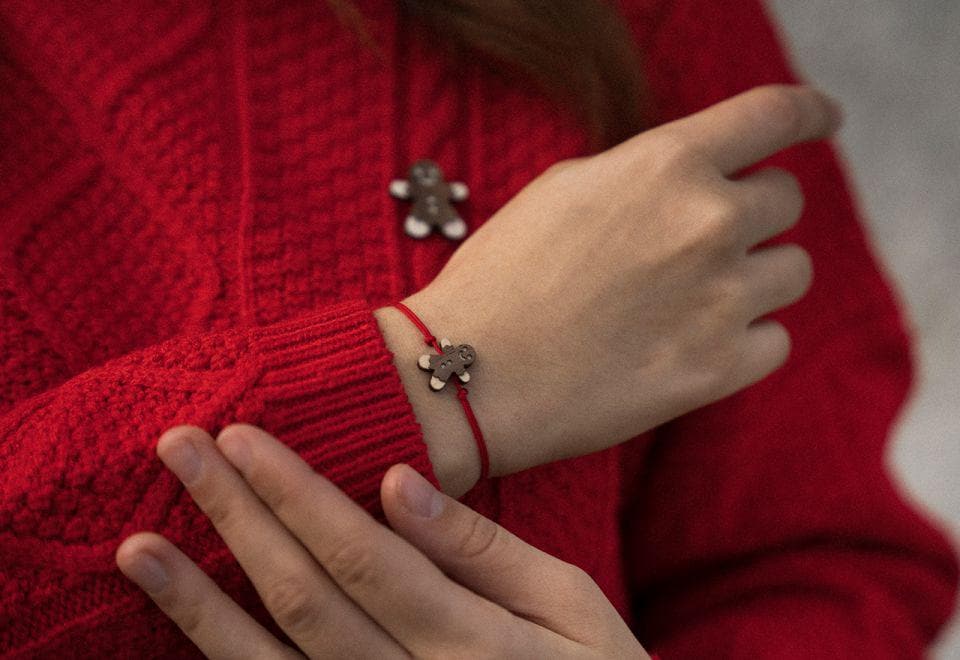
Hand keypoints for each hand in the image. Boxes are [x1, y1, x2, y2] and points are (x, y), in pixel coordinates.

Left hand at [116, 424, 649, 657]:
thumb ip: (486, 550)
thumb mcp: (573, 605)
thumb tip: (401, 485)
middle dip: (237, 518)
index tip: (243, 436)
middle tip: (180, 449)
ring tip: (138, 547)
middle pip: (303, 599)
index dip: (297, 495)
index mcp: (471, 646)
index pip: (362, 557)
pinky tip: (183, 624)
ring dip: (198, 605)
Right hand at [391, 84, 840, 480]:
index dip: (808, 113)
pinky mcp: (718, 370)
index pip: (774, 115)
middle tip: (702, 242)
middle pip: (786, 200)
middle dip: (753, 213)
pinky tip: (693, 342)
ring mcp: (720, 299)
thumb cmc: (501, 276)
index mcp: (666, 164)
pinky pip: (774, 340)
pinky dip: (745, 338)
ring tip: (693, 297)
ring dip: (755, 276)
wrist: (470, 372)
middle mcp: (708, 222)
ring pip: (793, 271)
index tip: (823, 120)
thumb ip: (647, 173)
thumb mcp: (566, 189)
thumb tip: (696, 178)